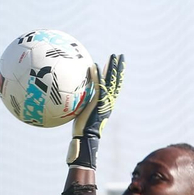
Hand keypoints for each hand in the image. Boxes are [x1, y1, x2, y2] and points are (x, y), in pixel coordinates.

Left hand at [67, 53, 123, 168]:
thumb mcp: (82, 114)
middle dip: (119, 68)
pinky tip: (94, 64)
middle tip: (121, 56)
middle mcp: (108, 101)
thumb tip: (72, 97)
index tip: (116, 65)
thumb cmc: (82, 131)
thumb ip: (82, 103)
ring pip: (111, 81)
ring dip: (112, 67)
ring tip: (114, 56)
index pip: (114, 87)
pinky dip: (97, 75)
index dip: (116, 76)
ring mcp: (104, 101)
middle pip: (116, 81)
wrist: (85, 138)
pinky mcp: (98, 102)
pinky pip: (98, 86)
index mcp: (106, 104)